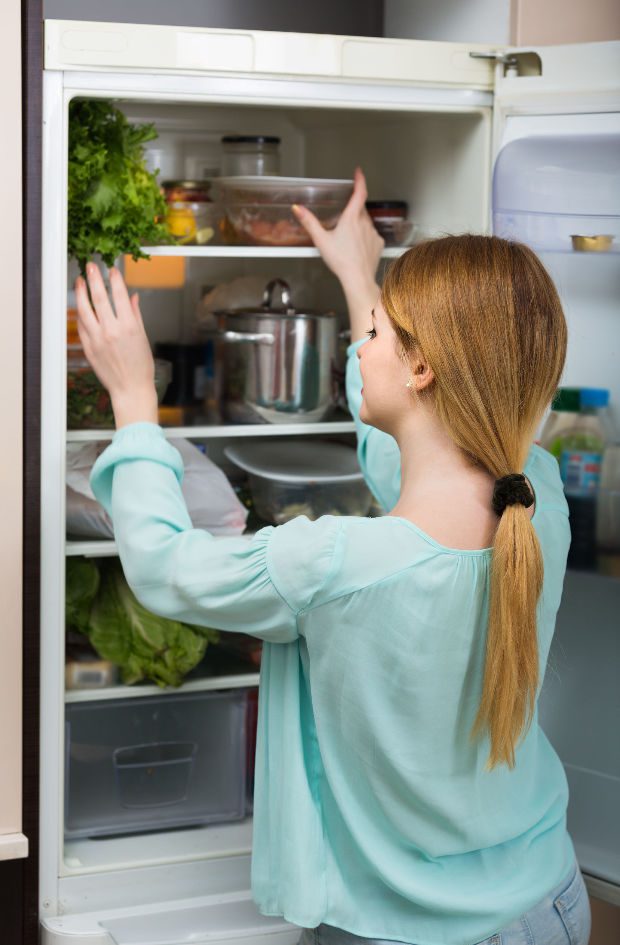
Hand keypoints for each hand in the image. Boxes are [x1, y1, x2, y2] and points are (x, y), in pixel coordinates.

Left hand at [75, 263, 158, 427]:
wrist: (130, 389)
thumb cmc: (140, 367)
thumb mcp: (143, 337)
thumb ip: (135, 314)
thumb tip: (132, 298)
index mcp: (129, 326)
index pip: (119, 295)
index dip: (115, 280)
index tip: (112, 270)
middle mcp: (112, 330)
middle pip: (99, 297)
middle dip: (94, 279)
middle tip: (91, 266)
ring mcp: (97, 339)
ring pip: (85, 309)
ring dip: (81, 293)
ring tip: (79, 281)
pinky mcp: (88, 347)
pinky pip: (81, 326)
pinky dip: (81, 313)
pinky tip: (80, 305)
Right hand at [292, 167, 383, 340]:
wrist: (357, 279)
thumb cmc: (340, 260)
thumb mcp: (321, 240)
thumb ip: (309, 222)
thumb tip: (297, 208)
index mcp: (352, 218)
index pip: (359, 193)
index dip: (360, 180)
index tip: (359, 173)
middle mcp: (365, 223)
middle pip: (360, 209)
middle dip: (353, 210)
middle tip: (343, 221)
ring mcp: (373, 233)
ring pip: (366, 223)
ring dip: (358, 226)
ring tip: (348, 240)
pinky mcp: (378, 244)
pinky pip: (371, 236)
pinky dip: (365, 238)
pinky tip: (357, 248)